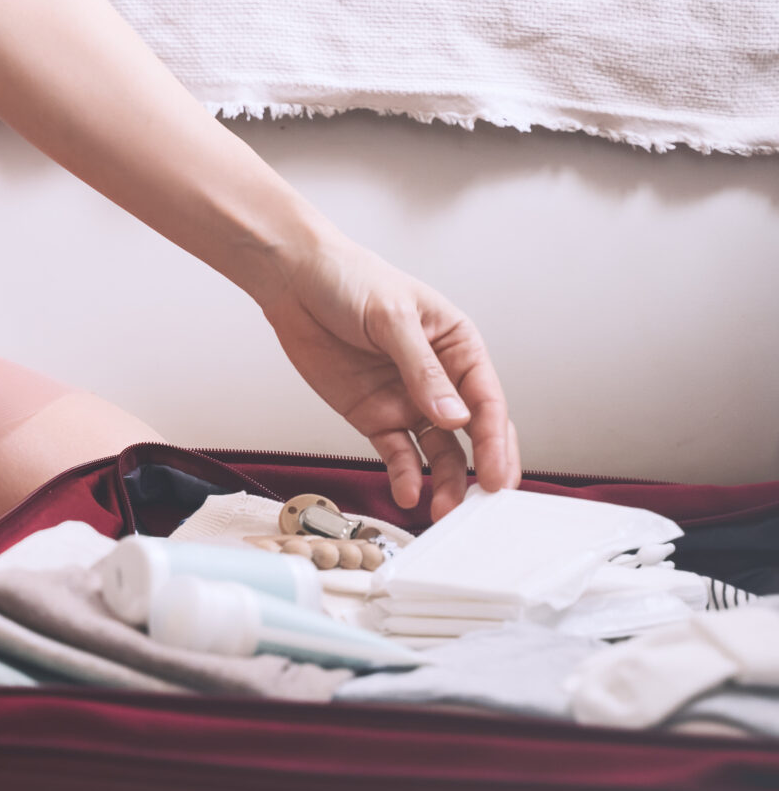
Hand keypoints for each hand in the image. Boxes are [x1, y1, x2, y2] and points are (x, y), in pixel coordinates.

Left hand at [255, 233, 519, 517]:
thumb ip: (422, 369)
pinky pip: (397, 452)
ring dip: (444, 482)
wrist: (293, 280)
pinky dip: (404, 474)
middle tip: (482, 505)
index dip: (495, 440)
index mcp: (458, 346)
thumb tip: (454, 417)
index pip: (487, 400)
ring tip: (443, 511)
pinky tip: (407, 493)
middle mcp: (440, 379)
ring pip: (438, 452)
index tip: (497, 474)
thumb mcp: (392, 318)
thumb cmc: (350, 280)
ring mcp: (407, 400)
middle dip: (481, 470)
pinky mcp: (374, 415)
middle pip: (471, 433)